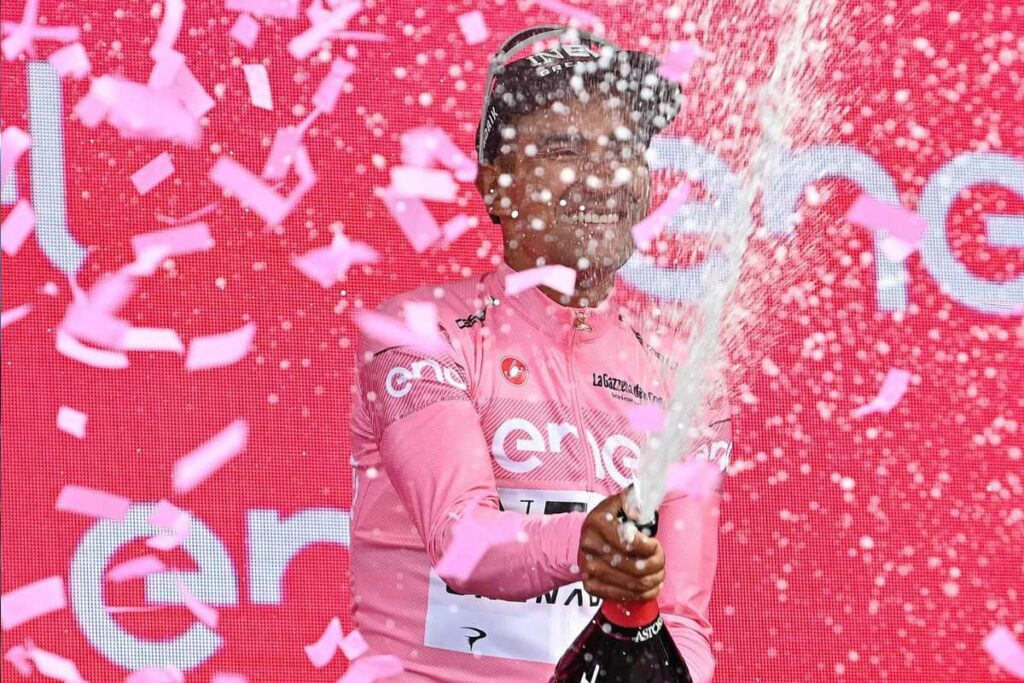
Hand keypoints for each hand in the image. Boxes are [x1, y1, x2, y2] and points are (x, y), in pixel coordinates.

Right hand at [576, 487, 665, 602]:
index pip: (632, 543)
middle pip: (636, 568)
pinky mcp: (591, 586)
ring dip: (654, 580)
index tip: (655, 545)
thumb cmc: (607, 522)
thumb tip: (638, 512)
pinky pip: (625, 596)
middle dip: (657, 564)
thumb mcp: (617, 504)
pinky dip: (645, 594)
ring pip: (635, 584)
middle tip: (661, 559)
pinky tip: (651, 585)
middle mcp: (589, 548)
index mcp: (596, 523)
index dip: (651, 548)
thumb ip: (631, 500)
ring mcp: (589, 569)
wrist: (585, 540)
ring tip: (659, 572)